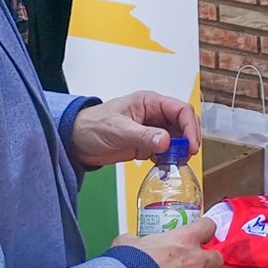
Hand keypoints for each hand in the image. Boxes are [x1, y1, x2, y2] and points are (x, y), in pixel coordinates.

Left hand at [70, 90, 199, 168]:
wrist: (75, 141)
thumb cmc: (91, 126)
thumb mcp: (118, 129)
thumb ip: (143, 135)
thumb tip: (166, 140)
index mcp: (150, 102)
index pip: (181, 110)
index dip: (190, 126)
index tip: (192, 145)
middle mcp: (154, 114)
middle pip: (183, 124)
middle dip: (188, 139)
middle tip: (187, 155)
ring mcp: (151, 130)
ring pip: (177, 138)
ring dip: (180, 150)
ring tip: (175, 162)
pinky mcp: (147, 144)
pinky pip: (166, 150)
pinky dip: (169, 158)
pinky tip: (164, 166)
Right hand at [114, 217, 224, 267]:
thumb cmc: (128, 264)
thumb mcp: (128, 243)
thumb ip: (135, 241)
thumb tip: (130, 243)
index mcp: (183, 240)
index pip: (207, 227)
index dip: (205, 230)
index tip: (202, 234)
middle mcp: (196, 261)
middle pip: (217, 259)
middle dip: (209, 263)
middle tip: (196, 267)